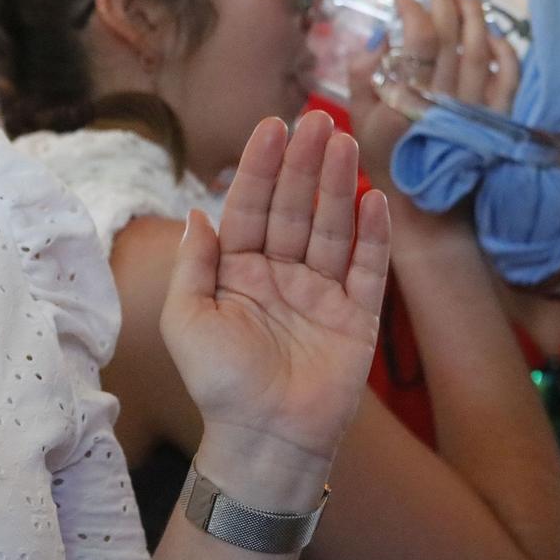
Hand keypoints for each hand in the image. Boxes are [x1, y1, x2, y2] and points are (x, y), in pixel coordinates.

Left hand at [162, 112, 391, 498]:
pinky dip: (372, 235)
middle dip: (304, 164)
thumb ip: (192, 263)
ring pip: (332, 228)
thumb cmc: (217, 383)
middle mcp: (281, 275)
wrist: (264, 439)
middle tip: (318, 120)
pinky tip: (373, 199)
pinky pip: (368, 270)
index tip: (273, 126)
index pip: (251, 207)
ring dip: (338, 186)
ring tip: (345, 143)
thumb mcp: (185, 318)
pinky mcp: (357, 319)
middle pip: (295, 209)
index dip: (261, 167)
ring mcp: (321, 295)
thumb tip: (196, 211)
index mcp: (237, 272)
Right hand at [350, 0, 521, 190]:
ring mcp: (478, 108)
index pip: (421, 40)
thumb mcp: (360, 123)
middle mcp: (449, 99)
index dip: (414, 11)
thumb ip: (364, 79)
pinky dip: (505, 51)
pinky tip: (493, 32)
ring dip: (475, 15)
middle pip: (454, 36)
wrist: (429, 211)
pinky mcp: (499, 120)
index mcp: (411, 98)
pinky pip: (510, 77)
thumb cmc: (388, 165)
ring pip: (483, 50)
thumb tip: (380, 38)